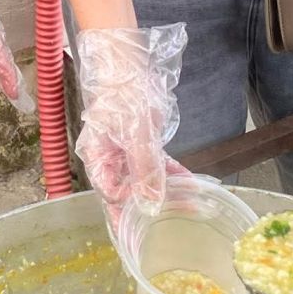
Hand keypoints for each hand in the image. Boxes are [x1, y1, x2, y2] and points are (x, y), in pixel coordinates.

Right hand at [75, 24, 187, 222]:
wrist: (123, 60)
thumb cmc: (122, 93)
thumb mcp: (136, 133)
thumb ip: (144, 169)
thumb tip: (151, 204)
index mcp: (98, 160)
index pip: (111, 198)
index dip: (127, 217)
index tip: (147, 233)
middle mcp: (109, 160)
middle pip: (128, 194)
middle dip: (153, 210)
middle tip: (178, 226)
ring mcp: (124, 151)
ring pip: (146, 179)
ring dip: (168, 191)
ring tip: (194, 205)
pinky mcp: (139, 142)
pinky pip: (155, 164)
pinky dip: (172, 172)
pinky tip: (191, 182)